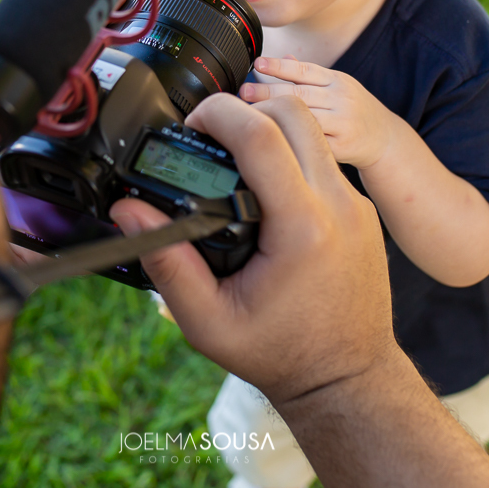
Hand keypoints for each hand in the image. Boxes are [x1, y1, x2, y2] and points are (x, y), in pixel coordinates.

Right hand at [109, 94, 392, 406]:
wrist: (348, 378)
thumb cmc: (281, 354)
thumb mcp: (208, 321)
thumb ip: (166, 262)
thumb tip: (128, 211)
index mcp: (302, 227)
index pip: (261, 134)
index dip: (218, 114)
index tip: (191, 126)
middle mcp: (337, 205)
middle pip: (292, 113)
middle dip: (244, 109)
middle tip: (210, 138)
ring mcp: (356, 204)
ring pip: (313, 130)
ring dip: (270, 127)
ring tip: (232, 158)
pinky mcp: (361, 209)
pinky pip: (323, 159)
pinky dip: (291, 155)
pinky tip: (262, 188)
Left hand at [241, 56, 397, 169]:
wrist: (385, 139)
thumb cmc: (353, 111)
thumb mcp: (338, 86)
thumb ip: (311, 75)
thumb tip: (284, 57)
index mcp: (337, 80)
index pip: (305, 70)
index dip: (280, 66)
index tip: (257, 64)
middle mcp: (342, 99)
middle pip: (300, 94)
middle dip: (269, 92)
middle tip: (244, 92)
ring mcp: (344, 123)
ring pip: (305, 119)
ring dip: (277, 117)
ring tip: (253, 116)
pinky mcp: (343, 147)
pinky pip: (313, 144)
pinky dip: (293, 141)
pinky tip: (273, 139)